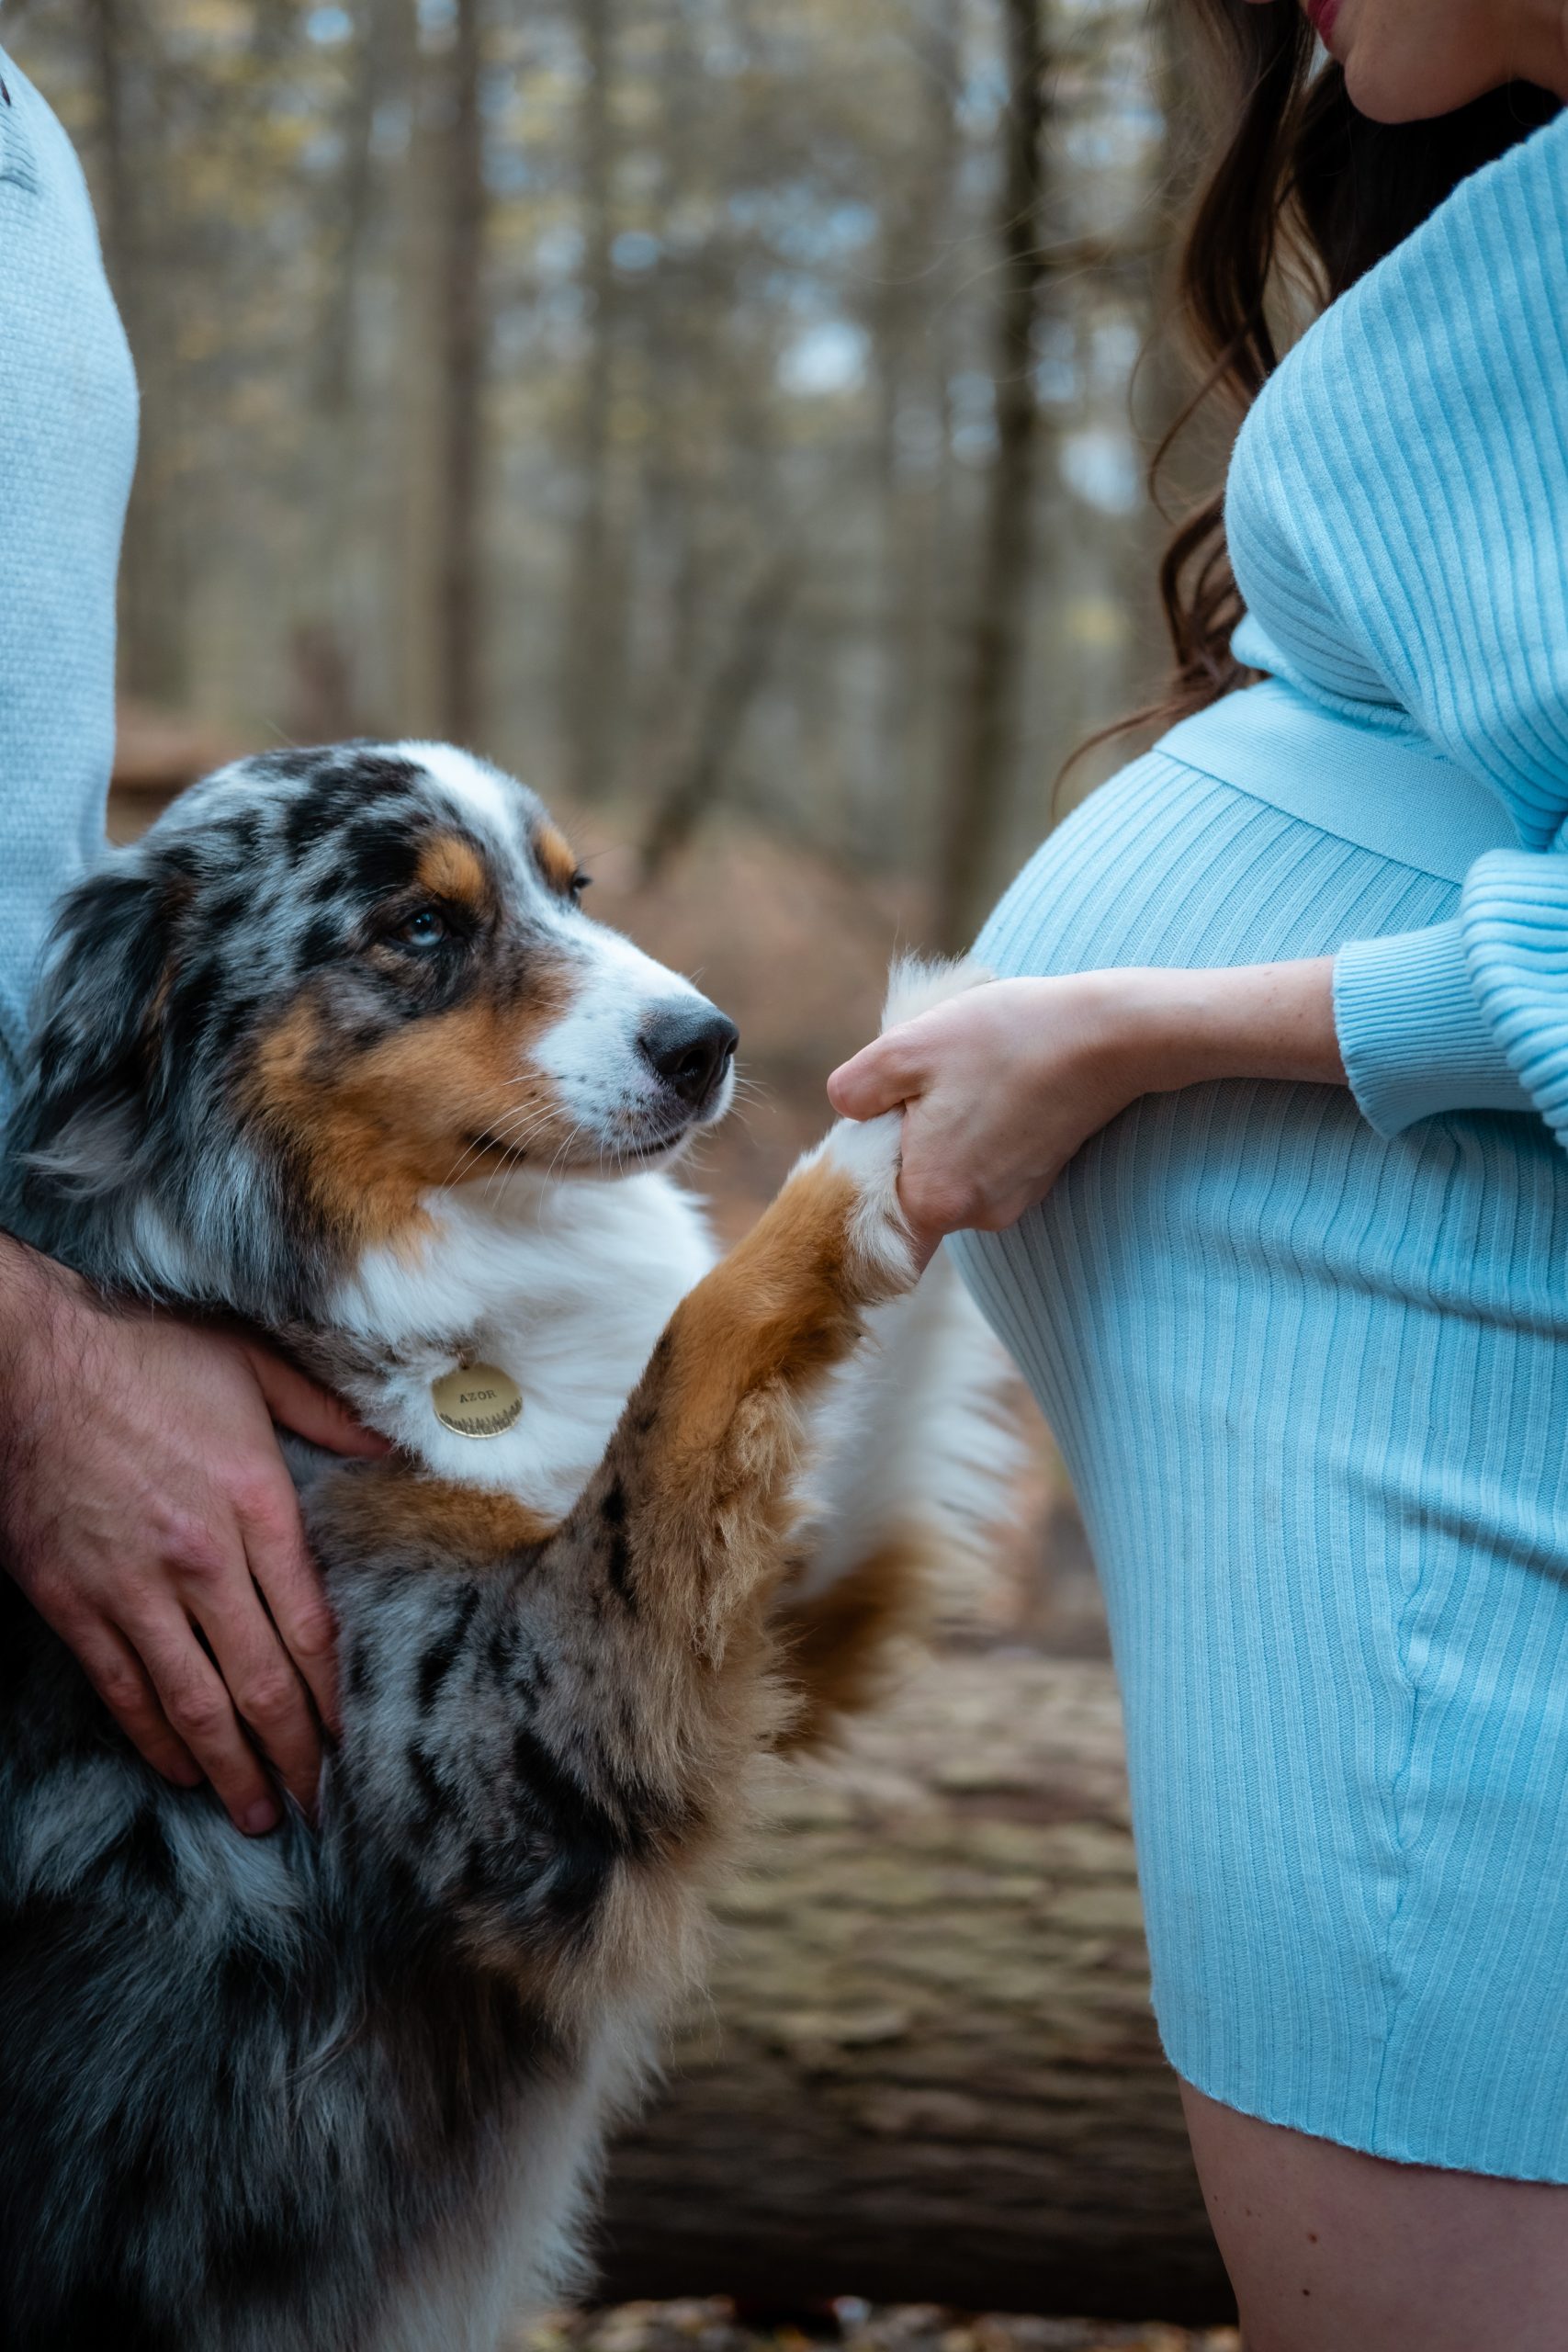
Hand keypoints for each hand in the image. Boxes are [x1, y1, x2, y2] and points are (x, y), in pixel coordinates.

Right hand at [0, 1236, 388, 1832]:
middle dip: (296, 1754)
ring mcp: (131, 1587)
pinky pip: (122, 1689)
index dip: (337, 1696)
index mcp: (255, 1501)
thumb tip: (391, 1448)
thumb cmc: (143, 1353)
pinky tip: (180, 1769)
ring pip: (193, 1703)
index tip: (358, 1738)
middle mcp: (200, 1558)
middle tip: (324, 1804)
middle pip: (262, 1681)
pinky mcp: (72, 1601)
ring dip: (231, 1769)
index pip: (312, 1626)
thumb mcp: (254, 1364)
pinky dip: (154, 1739)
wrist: (26, 1359)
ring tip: (262, 1813)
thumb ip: (327, 1414)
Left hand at [827, 960, 1342, 1262]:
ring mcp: (1011, 1203)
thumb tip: (844, 1111)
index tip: (870, 1133)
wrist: (1106, 1034)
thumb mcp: (905, 1048)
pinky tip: (995, 1087)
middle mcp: (974, 1218)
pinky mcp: (1037, 1182)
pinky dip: (978, 1132)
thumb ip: (855, 1090)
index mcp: (932, 1198)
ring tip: (965, 1079)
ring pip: (947, 1175)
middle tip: (919, 1087)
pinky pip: (983, 1165)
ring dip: (942, 1134)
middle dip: (902, 1145)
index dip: (859, 1177)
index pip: (869, 1218)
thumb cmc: (1003, 1038)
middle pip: (908, 1193)